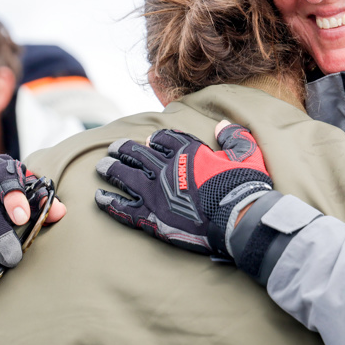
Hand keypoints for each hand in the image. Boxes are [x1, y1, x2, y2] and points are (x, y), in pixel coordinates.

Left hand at [94, 121, 272, 255]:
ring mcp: (155, 192)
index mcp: (187, 151)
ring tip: (101, 168)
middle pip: (137, 153)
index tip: (149, 140)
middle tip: (113, 149)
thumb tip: (222, 125)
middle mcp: (166, 167)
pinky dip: (108, 202)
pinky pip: (122, 207)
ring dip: (111, 170)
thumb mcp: (247, 154)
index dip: (156, 139)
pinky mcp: (150, 216)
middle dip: (123, 150)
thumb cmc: (244, 187)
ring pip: (125, 176)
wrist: (237, 219)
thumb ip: (234, 135)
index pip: (164, 139)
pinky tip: (98, 198)